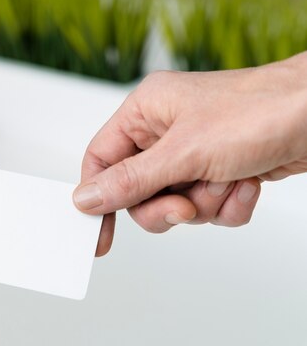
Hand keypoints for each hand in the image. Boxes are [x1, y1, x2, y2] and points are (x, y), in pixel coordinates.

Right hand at [74, 52, 306, 254]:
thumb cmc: (259, 112)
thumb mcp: (183, 153)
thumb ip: (130, 181)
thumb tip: (86, 198)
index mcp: (145, 111)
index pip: (101, 159)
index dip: (97, 197)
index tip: (97, 234)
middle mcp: (165, 131)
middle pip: (137, 191)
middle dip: (166, 205)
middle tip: (184, 207)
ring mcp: (194, 152)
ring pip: (173, 203)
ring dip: (204, 203)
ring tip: (228, 180)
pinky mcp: (220, 170)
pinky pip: (206, 206)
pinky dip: (228, 204)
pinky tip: (247, 184)